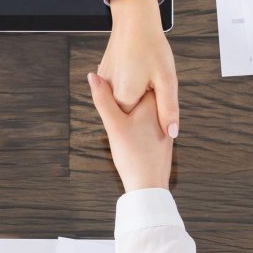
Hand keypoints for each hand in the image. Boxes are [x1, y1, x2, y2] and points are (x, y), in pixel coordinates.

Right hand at [86, 69, 173, 192]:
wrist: (149, 186)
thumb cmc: (133, 156)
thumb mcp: (114, 125)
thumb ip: (103, 99)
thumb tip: (91, 75)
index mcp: (152, 104)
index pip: (140, 79)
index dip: (126, 73)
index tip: (116, 66)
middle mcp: (161, 112)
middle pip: (142, 92)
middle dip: (129, 88)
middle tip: (112, 82)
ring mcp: (161, 125)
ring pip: (144, 107)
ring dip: (131, 105)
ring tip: (117, 108)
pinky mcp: (160, 138)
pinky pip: (146, 121)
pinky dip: (136, 119)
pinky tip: (129, 127)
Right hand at [98, 0, 178, 137]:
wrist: (134, 19)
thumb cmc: (151, 46)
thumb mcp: (166, 79)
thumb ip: (168, 109)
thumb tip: (171, 133)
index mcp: (124, 99)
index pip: (140, 122)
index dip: (154, 112)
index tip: (160, 93)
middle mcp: (109, 93)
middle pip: (131, 111)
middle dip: (145, 101)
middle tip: (154, 79)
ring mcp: (104, 82)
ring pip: (125, 98)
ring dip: (137, 90)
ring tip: (145, 71)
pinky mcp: (104, 73)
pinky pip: (119, 86)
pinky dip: (130, 81)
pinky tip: (137, 68)